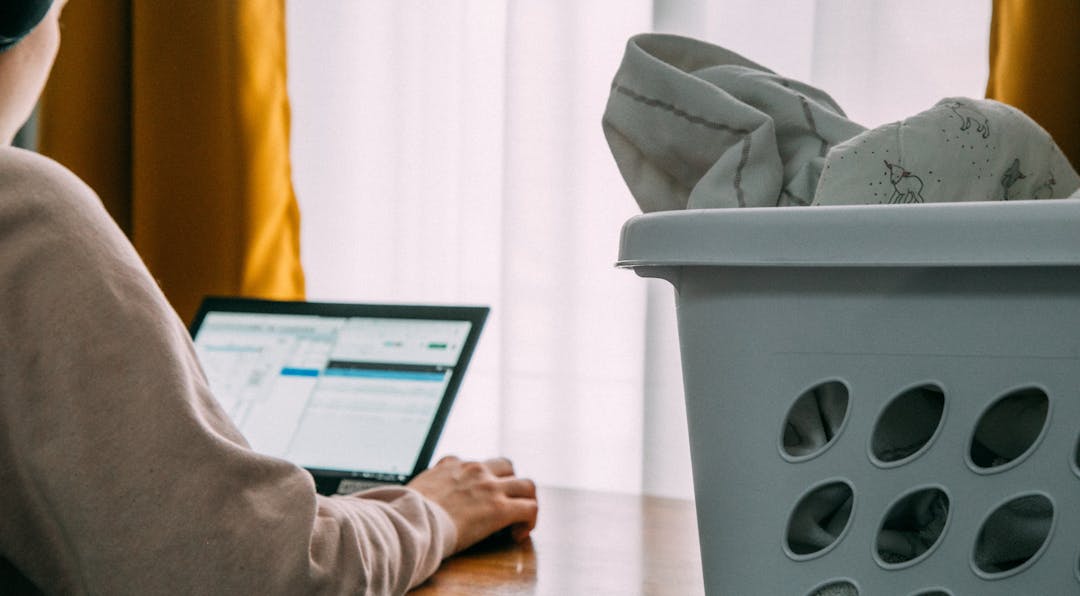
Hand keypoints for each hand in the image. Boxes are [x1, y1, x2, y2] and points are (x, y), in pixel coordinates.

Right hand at [407, 455, 537, 552]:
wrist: (410, 520)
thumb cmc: (404, 511)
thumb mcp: (411, 489)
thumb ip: (420, 489)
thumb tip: (408, 499)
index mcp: (451, 466)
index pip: (471, 463)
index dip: (478, 480)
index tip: (475, 499)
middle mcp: (474, 470)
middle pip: (506, 466)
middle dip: (509, 484)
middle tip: (505, 504)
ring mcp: (489, 487)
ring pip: (527, 484)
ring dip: (527, 501)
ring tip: (520, 520)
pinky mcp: (499, 508)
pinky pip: (530, 508)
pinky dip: (530, 520)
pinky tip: (518, 534)